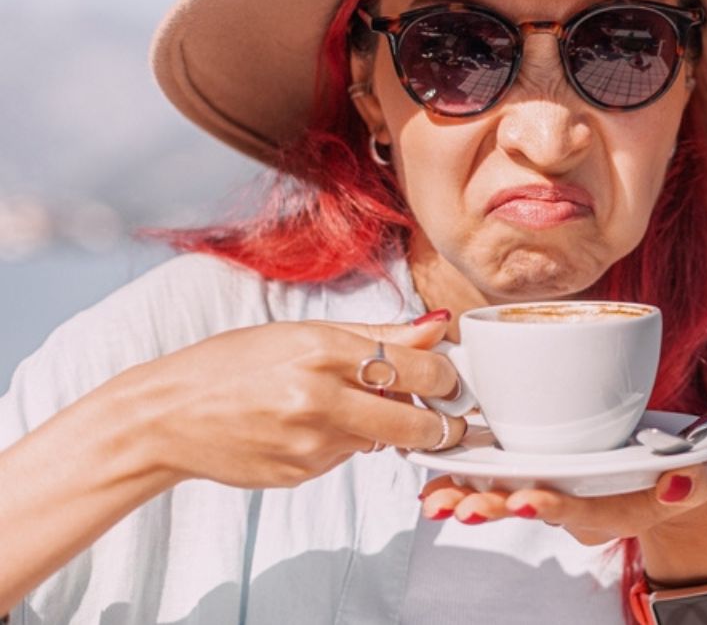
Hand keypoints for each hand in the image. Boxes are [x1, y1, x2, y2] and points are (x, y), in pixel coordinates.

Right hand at [110, 312, 466, 488]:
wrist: (167, 415)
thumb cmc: (232, 364)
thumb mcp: (304, 333)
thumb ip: (379, 334)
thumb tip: (438, 323)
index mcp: (325, 352)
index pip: (421, 369)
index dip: (447, 376)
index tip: (451, 378)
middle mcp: (321, 399)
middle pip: (418, 422)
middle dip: (442, 421)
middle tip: (446, 413)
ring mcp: (312, 443)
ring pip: (383, 439)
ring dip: (386, 426)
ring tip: (353, 405)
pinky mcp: (302, 473)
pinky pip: (348, 456)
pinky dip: (346, 441)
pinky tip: (313, 425)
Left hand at [418, 451, 706, 544]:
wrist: (680, 479)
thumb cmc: (690, 469)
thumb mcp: (706, 472)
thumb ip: (696, 478)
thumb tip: (676, 484)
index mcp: (621, 504)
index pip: (587, 508)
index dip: (557, 507)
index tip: (525, 500)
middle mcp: (584, 502)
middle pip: (537, 507)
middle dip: (496, 509)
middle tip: (464, 510)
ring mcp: (561, 489)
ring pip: (511, 497)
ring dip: (471, 500)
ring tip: (435, 504)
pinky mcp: (544, 471)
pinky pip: (500, 480)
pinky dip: (466, 481)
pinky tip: (431, 483)